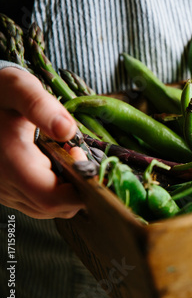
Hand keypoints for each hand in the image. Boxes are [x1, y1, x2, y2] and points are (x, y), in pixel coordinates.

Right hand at [0, 67, 85, 218]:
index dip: (77, 185)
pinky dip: (52, 190)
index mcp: (10, 161)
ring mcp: (2, 191)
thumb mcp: (19, 88)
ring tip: (61, 155)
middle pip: (54, 208)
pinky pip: (35, 203)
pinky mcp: (4, 192)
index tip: (78, 154)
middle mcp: (2, 184)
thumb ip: (42, 107)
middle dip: (75, 186)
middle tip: (72, 152)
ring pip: (46, 210)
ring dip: (65, 189)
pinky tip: (51, 164)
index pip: (52, 198)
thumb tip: (67, 130)